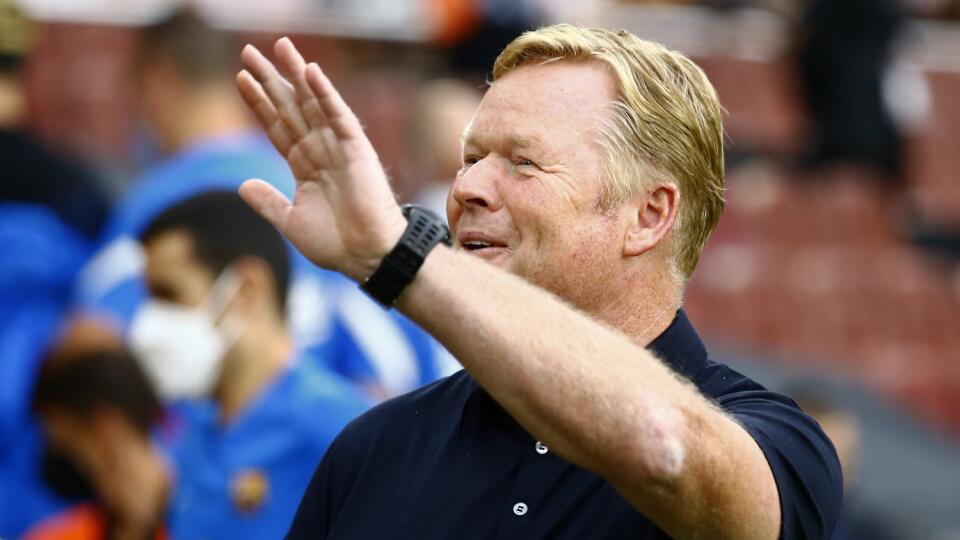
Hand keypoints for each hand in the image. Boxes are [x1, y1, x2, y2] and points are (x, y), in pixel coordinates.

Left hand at [236, 38, 406, 280]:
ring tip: (279, 47)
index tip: (240, 78)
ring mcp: (337, 147)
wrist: (366, 255)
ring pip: (311, 104)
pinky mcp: (356, 148)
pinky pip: (337, 115)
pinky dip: (325, 93)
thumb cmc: (336, 244)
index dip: (259, 103)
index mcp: (304, 166)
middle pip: (289, 107)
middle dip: (270, 79)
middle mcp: (319, 151)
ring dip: (295, 75)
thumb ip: (268, 202)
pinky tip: (310, 72)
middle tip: (249, 51)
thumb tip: (243, 185)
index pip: (276, 126)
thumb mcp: (291, 222)